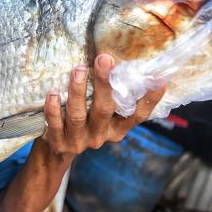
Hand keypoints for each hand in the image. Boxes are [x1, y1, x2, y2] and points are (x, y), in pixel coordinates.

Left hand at [41, 53, 164, 160]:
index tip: (159, 79)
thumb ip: (113, 95)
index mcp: (117, 128)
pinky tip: (52, 92)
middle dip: (104, 84)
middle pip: (105, 109)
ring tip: (78, 69)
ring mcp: (79, 140)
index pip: (137, 115)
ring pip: (79, 115)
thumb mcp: (103, 115)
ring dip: (78, 91)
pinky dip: (53, 109)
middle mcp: (101, 135)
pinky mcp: (59, 143)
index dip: (150, 100)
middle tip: (104, 59)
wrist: (57, 151)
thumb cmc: (85, 122)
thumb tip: (122, 59)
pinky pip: (56, 124)